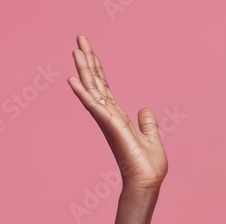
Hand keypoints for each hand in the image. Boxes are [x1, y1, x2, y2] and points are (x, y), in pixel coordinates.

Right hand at [67, 35, 167, 190]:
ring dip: (83, 70)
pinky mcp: (111, 127)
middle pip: (95, 83)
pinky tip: (73, 80)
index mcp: (117, 116)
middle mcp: (109, 116)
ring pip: (93, 90)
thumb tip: (145, 109)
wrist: (147, 183)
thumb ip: (147, 122)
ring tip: (74, 50)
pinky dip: (84, 93)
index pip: (104, 87)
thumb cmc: (147, 165)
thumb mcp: (151, 137)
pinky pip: (95, 107)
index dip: (96, 68)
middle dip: (87, 60)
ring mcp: (108, 121)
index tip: (87, 49)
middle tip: (78, 39)